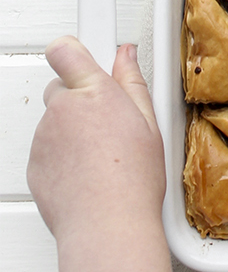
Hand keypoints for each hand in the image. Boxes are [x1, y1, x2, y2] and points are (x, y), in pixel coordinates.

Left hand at [27, 37, 165, 245]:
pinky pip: (47, 150)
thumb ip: (133, 82)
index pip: (68, 49)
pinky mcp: (34, 164)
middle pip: (62, 88)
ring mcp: (44, 137)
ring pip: (55, 122)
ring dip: (73, 132)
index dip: (75, 49)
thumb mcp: (150, 124)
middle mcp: (63, 109)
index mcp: (94, 92)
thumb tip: (126, 56)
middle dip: (80, 99)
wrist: (106, 225)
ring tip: (102, 156)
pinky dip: (62, 157)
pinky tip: (87, 173)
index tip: (81, 45)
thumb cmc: (132, 180)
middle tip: (109, 122)